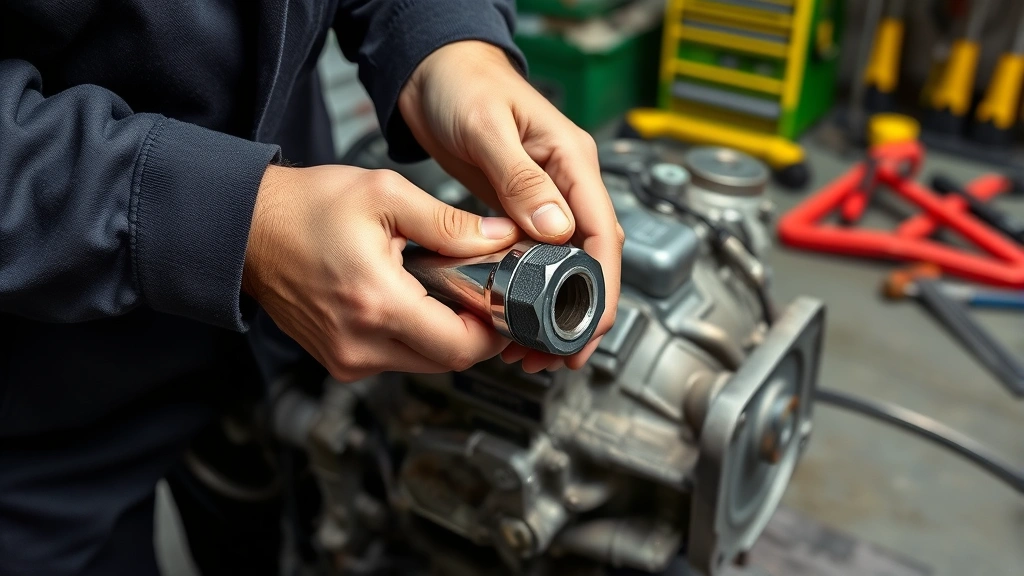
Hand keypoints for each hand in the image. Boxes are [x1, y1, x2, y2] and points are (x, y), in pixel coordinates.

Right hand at [242, 164, 522, 381]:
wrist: (247, 227)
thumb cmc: (305, 208)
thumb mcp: (386, 196)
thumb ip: (450, 223)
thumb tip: (499, 237)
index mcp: (377, 303)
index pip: (459, 346)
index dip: (494, 331)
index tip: (504, 308)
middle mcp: (360, 343)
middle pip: (447, 362)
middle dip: (473, 333)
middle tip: (480, 296)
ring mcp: (346, 357)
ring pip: (423, 364)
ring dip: (443, 336)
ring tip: (441, 293)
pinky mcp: (338, 359)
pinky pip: (394, 360)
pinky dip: (413, 337)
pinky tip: (410, 302)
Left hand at [398, 40, 623, 372]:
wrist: (431, 69)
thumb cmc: (461, 83)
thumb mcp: (488, 128)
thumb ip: (520, 178)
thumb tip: (556, 229)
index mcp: (571, 160)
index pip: (603, 234)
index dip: (602, 287)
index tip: (588, 325)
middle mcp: (565, 182)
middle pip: (592, 259)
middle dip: (580, 311)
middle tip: (558, 353)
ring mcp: (545, 196)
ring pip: (565, 264)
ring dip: (554, 308)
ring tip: (532, 346)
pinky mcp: (519, 206)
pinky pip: (536, 256)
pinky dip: (531, 290)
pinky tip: (516, 312)